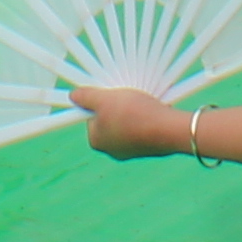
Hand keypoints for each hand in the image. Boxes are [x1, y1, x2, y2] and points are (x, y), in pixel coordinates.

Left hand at [71, 83, 187, 159]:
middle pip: (107, 119)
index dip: (96, 101)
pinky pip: (140, 127)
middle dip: (114, 104)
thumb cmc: (133, 114)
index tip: (107, 92)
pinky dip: (143, 117)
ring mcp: (130, 150)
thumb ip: (86, 97)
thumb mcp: (104, 99)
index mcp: (97, 141)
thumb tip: (72, 96)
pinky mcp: (147, 147)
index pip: (89, 116)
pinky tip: (150, 108)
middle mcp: (112, 150)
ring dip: (129, 109)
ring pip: (125, 123)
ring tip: (139, 99)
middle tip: (123, 93)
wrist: (169, 130)